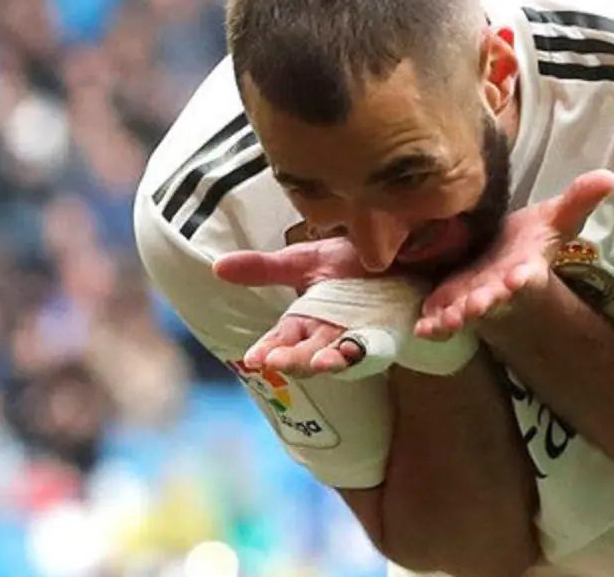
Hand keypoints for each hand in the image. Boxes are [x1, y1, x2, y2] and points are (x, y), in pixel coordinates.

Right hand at [214, 237, 368, 376]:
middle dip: (292, 359)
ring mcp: (354, 339)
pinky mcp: (382, 338)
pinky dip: (362, 352)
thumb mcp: (303, 261)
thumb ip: (264, 269)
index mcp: (303, 321)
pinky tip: (352, 348)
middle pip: (304, 355)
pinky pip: (371, 350)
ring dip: (327, 362)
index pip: (279, 341)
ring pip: (336, 358)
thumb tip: (217, 267)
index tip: (254, 359)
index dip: (267, 350)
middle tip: (278, 361)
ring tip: (318, 361)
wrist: (396, 251)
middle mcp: (325, 336)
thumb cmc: (347, 259)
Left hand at [416, 169, 613, 339]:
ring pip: (464, 312)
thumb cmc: (528, 241)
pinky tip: (420, 328)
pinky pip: (438, 319)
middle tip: (477, 306)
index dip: (524, 279)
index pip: (528, 275)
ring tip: (447, 320)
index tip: (519, 278)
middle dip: (486, 303)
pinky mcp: (448, 302)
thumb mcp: (554, 219)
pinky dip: (431, 326)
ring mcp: (472, 298)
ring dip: (456, 317)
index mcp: (525, 269)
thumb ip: (578, 201)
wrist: (501, 258)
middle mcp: (499, 289)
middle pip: (494, 299)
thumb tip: (609, 176)